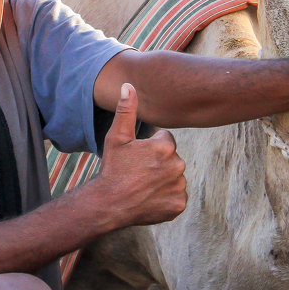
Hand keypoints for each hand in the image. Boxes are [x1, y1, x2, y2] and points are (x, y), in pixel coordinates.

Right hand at [93, 83, 186, 227]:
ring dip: (163, 180)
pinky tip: (150, 198)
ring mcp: (179, 186)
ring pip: (175, 177)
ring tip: (143, 185)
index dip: (150, 148)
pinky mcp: (179, 204)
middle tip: (139, 172)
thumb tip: (128, 85)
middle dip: (159, 163)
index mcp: (165, 147)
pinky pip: (176, 196)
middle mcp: (177, 165)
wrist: (109, 204)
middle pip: (172, 159)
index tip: (137, 158)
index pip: (166, 141)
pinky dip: (166, 197)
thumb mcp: (116, 137)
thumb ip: (126, 110)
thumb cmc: (113, 169)